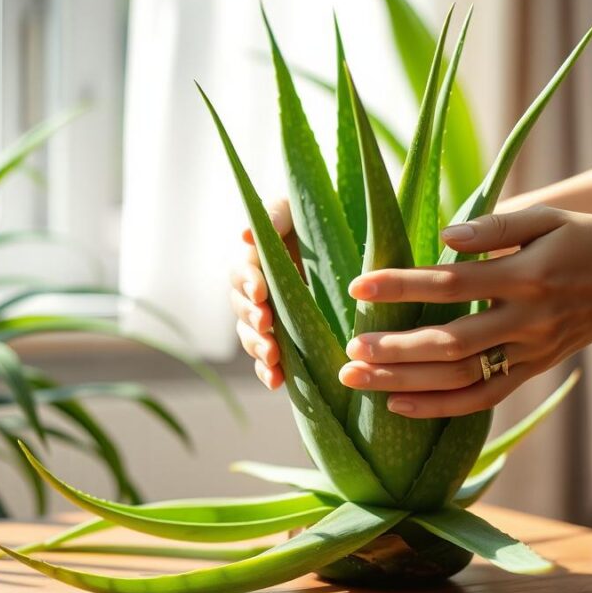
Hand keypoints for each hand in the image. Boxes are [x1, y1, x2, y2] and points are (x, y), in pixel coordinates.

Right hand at [230, 198, 299, 388]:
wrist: (349, 240)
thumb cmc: (318, 219)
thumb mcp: (296, 211)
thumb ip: (274, 217)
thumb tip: (245, 237)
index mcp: (258, 262)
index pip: (242, 274)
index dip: (248, 283)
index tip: (261, 292)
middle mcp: (260, 292)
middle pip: (243, 309)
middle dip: (252, 318)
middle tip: (266, 323)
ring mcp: (272, 318)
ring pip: (252, 336)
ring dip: (258, 348)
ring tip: (272, 357)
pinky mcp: (287, 339)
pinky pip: (269, 359)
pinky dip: (268, 371)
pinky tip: (275, 381)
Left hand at [339, 205, 591, 417]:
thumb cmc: (580, 237)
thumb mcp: (545, 216)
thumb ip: (495, 225)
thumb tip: (445, 234)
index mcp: (526, 276)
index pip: (451, 284)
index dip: (402, 286)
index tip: (358, 286)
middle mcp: (528, 321)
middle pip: (450, 343)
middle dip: (394, 350)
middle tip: (349, 351)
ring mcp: (532, 352)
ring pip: (461, 378)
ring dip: (405, 382)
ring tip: (356, 379)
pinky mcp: (534, 371)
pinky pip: (484, 398)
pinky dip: (440, 407)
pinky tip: (399, 406)